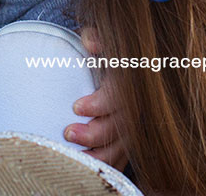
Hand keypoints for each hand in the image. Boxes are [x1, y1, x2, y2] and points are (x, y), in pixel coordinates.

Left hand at [65, 28, 127, 169]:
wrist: (124, 66)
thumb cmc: (106, 51)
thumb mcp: (102, 38)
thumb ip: (97, 38)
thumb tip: (91, 44)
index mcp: (130, 80)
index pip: (120, 95)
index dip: (100, 103)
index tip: (76, 107)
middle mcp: (137, 105)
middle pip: (122, 127)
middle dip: (95, 134)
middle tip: (68, 133)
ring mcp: (135, 126)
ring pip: (123, 149)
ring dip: (98, 156)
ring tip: (74, 157)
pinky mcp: (129, 141)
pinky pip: (121, 160)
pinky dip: (105, 166)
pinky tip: (85, 167)